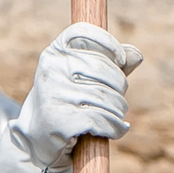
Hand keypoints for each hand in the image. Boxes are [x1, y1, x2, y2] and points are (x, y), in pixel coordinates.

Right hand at [0, 22, 145, 172]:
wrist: (37, 139)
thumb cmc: (67, 103)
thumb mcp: (83, 78)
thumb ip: (110, 64)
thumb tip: (136, 54)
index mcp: (55, 52)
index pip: (86, 33)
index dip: (110, 44)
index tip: (121, 60)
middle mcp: (52, 69)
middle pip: (106, 70)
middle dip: (119, 89)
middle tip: (116, 101)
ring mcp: (54, 94)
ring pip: (107, 99)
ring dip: (118, 112)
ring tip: (114, 117)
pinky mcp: (60, 119)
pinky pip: (102, 120)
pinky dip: (114, 128)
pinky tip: (114, 130)